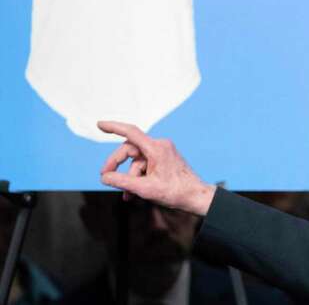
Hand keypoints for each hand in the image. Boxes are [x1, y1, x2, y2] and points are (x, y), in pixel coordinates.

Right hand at [98, 121, 215, 215]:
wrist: (196, 197)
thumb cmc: (175, 192)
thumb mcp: (144, 188)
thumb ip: (122, 182)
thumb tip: (104, 177)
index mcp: (156, 148)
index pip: (131, 132)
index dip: (113, 127)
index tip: (99, 124)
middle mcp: (160, 146)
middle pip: (130, 150)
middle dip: (116, 164)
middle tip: (105, 177)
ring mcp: (162, 152)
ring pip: (136, 161)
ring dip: (129, 177)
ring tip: (127, 195)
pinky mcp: (164, 160)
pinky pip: (145, 165)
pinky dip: (137, 177)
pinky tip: (133, 193)